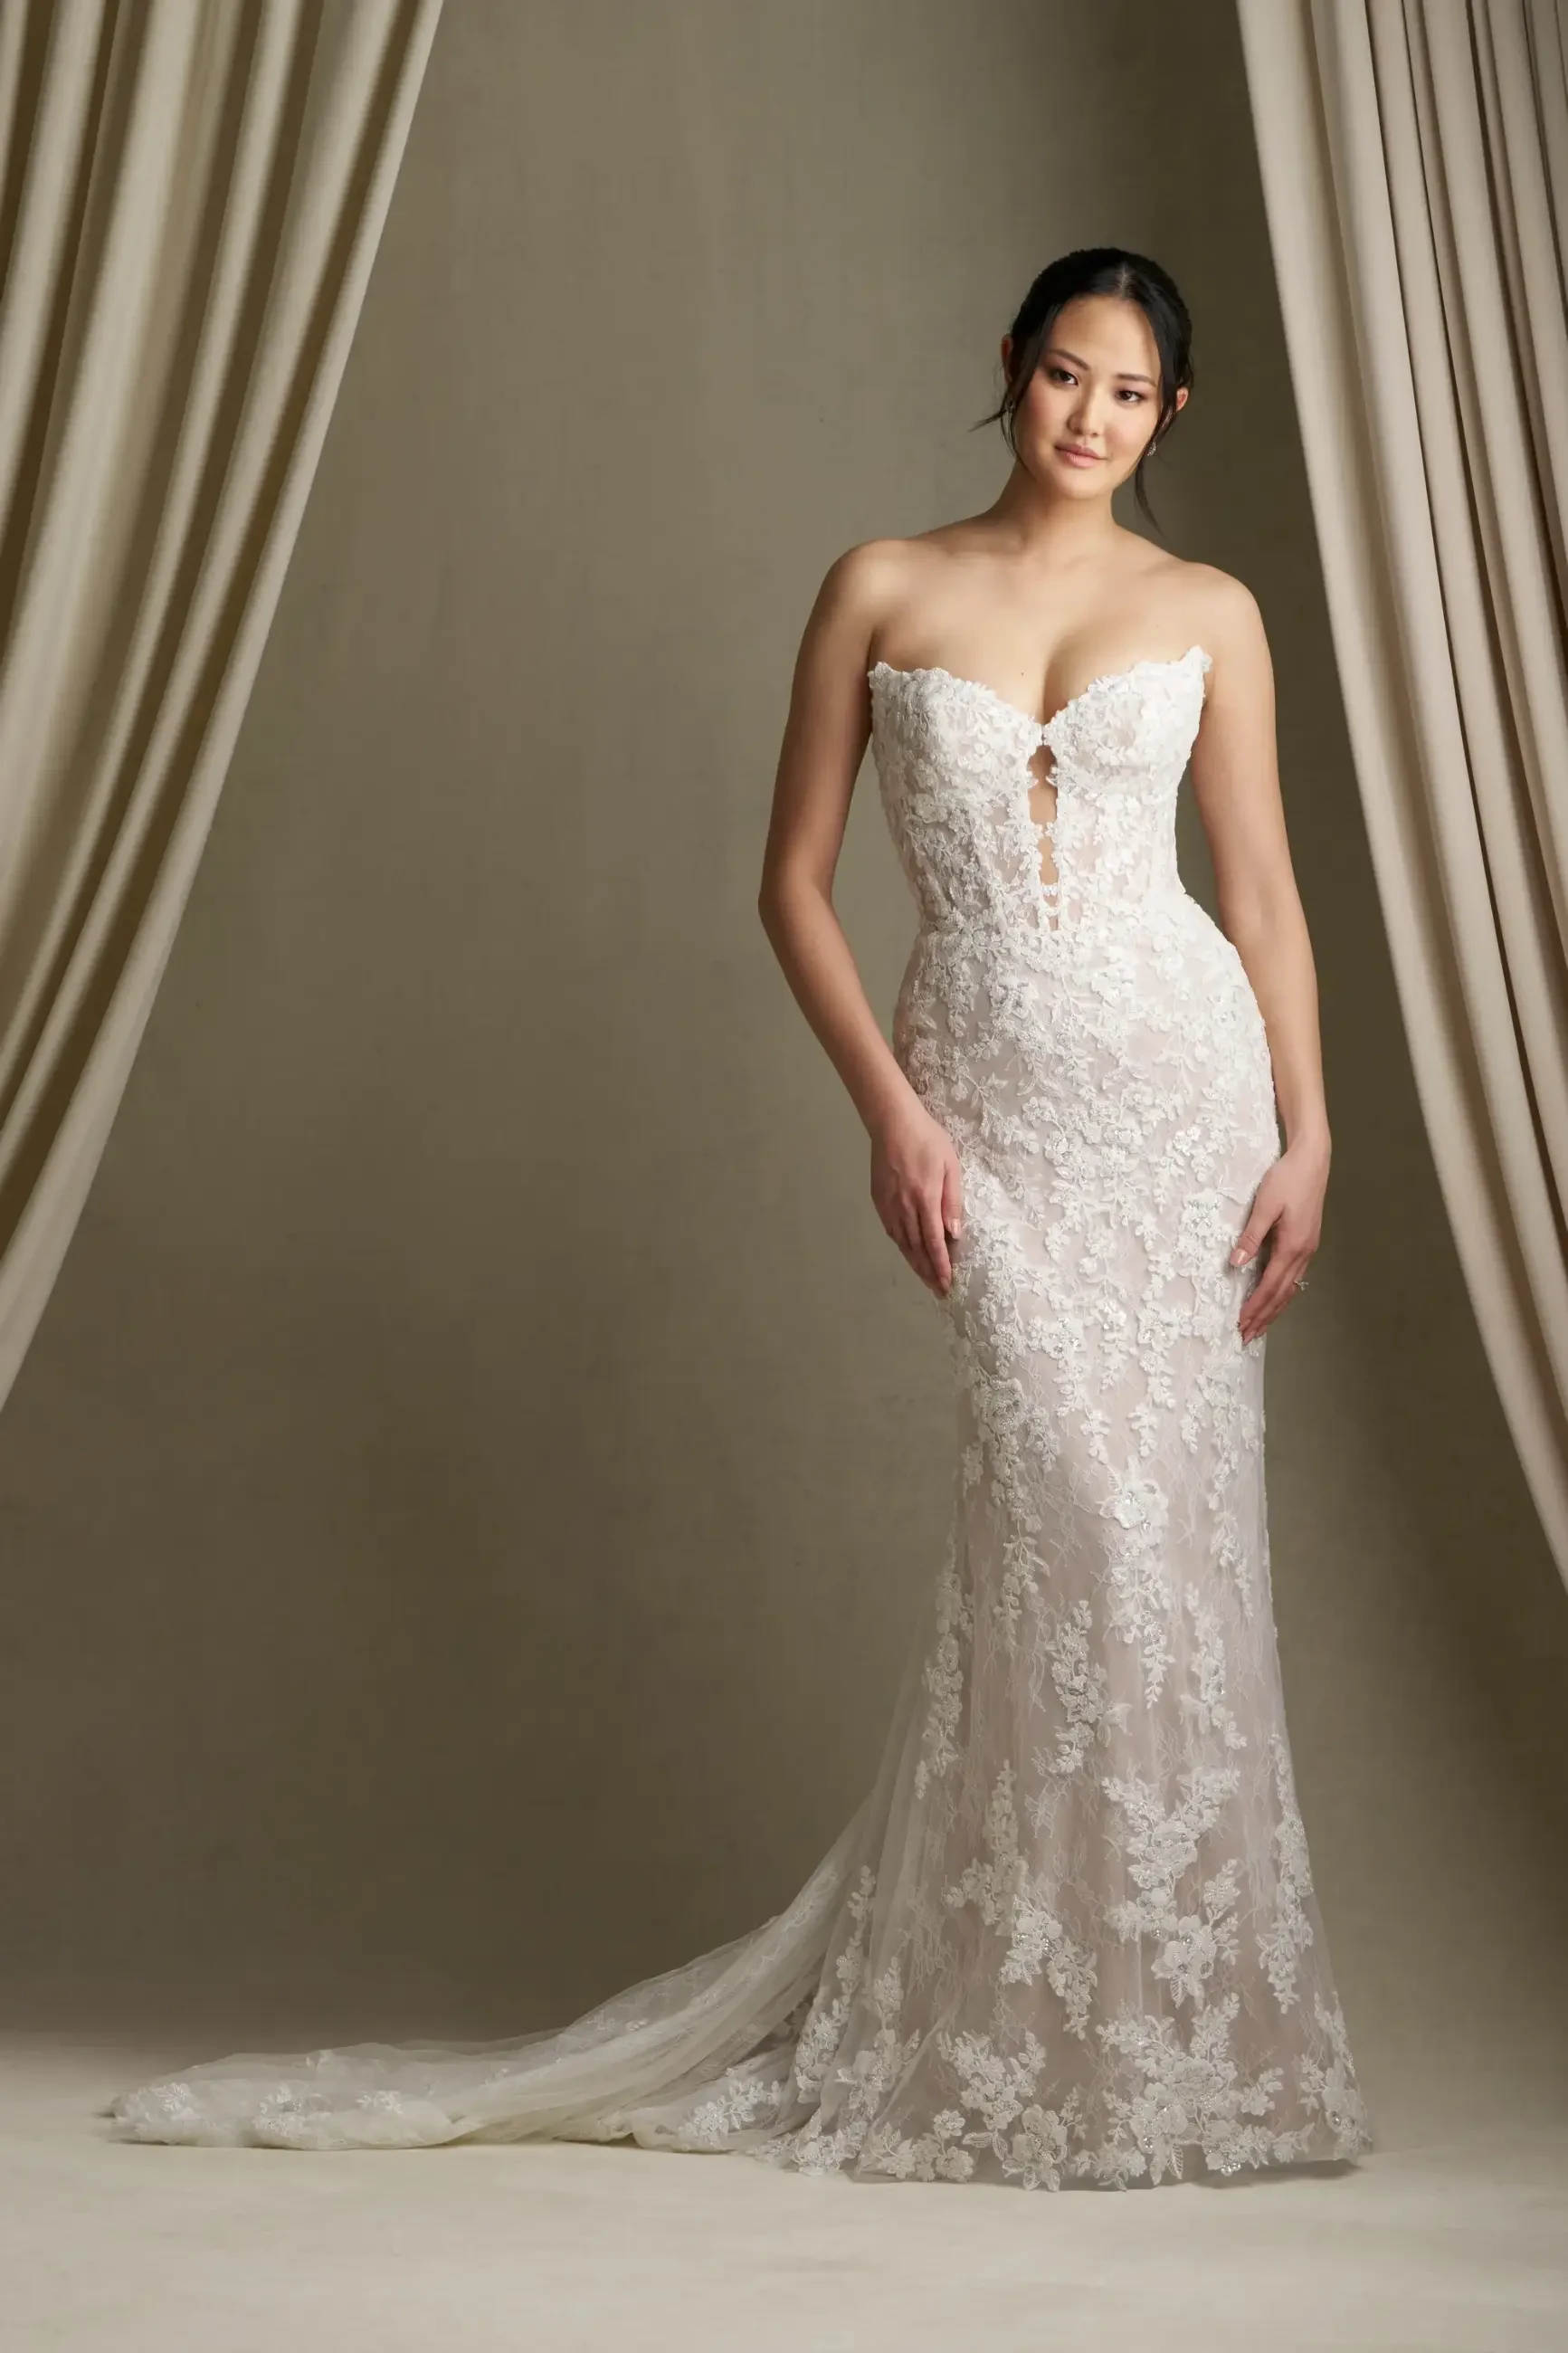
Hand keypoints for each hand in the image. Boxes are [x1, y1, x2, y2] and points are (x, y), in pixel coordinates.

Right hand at [871, 1098, 963, 1297]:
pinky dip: (901, 1246)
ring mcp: (888, 1205)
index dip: (941, 1265)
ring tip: (926, 1278)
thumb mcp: (950, 1166)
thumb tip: (953, 1233)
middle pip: (916, 1249)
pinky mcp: (878, 1200)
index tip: (947, 1283)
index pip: (933, 1242)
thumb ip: (952, 1200)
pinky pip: (891, 1231)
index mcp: (924, 1199)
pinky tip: (908, 1253)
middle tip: (938, 1290)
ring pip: (902, 1243)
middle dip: (928, 1272)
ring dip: (914, 1264)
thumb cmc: (927, 1139)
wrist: (892, 1122)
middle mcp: (904, 1207)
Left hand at [1229, 1137, 1327, 1343]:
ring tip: (1259, 1326)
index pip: (1269, 1287)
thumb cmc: (1286, 1179)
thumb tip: (1235, 1265)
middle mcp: (1303, 1253)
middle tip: (1247, 1337)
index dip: (1254, 1308)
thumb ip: (1250, 1237)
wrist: (1312, 1161)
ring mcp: (1308, 1249)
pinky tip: (1275, 1299)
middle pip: (1281, 1295)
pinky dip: (1282, 1294)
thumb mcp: (1264, 1207)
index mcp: (1292, 1247)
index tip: (1239, 1325)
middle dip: (1264, 1318)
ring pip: (1290, 1289)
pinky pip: (1293, 1277)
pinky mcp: (1307, 1242)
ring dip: (1274, 1309)